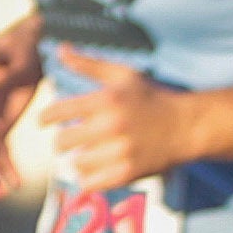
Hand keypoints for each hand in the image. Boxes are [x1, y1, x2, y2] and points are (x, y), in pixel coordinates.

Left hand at [26, 52, 197, 195]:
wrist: (187, 126)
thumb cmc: (151, 98)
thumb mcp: (122, 75)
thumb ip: (88, 64)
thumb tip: (60, 49)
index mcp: (105, 101)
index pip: (57, 112)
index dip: (45, 118)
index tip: (45, 122)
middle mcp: (111, 127)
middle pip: (62, 142)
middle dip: (63, 140)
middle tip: (70, 139)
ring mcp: (120, 152)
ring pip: (75, 163)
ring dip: (78, 159)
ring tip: (89, 152)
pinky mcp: (128, 173)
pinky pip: (91, 183)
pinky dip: (90, 177)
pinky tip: (98, 167)